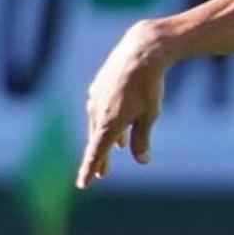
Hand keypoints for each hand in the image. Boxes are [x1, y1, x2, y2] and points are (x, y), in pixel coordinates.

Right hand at [77, 18, 174, 186]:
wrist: (142, 50)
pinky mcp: (99, 85)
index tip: (83, 184)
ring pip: (99, 123)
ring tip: (117, 149)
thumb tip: (143, 160)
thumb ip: (143, 140)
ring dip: (107, 137)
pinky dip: (108, 118)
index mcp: (108, 123)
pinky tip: (117, 121)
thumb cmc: (149, 86)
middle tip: (101, 175)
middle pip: (97, 140)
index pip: (95, 153)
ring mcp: (96, 97)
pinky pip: (101, 108)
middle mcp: (96, 111)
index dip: (88, 170)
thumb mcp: (150, 116)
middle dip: (101, 158)